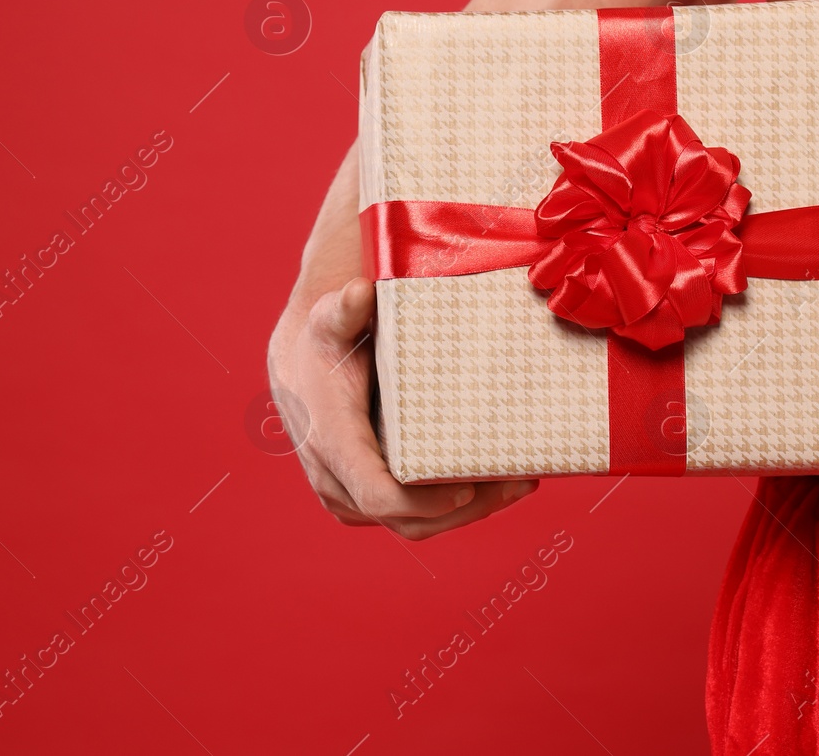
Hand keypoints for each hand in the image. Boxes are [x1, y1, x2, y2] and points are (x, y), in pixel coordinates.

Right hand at [267, 276, 537, 538]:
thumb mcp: (329, 320)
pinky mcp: (362, 501)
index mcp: (332, 442)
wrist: (299, 364)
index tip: (469, 489)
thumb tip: (360, 292)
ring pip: (412, 527)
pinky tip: (491, 487)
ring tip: (517, 484)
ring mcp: (348, 497)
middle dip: (467, 510)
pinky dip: (450, 511)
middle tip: (518, 481)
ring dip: (468, 514)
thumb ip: (344, 308)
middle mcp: (335, 480)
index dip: (425, 503)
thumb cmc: (323, 342)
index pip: (378, 495)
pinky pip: (408, 520)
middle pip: (407, 521)